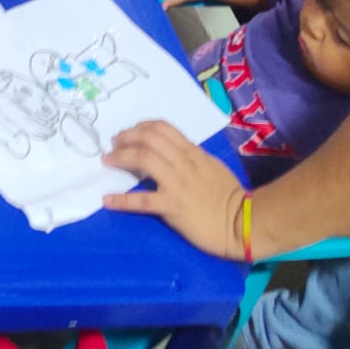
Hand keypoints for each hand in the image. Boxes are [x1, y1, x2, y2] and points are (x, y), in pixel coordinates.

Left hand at [102, 120, 245, 258]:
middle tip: (113, 143)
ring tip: (107, 160)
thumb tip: (172, 152)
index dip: (141, 126)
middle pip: (148, 139)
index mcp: (192, 152)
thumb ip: (192, 157)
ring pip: (143, 160)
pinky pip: (142, 201)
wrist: (242, 222)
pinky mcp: (172, 207)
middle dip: (126, 137)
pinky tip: (108, 200)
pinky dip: (122, 200)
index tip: (129, 132)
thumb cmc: (229, 195)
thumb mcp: (211, 165)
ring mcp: (176, 184)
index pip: (162, 128)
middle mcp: (182, 163)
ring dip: (120, 158)